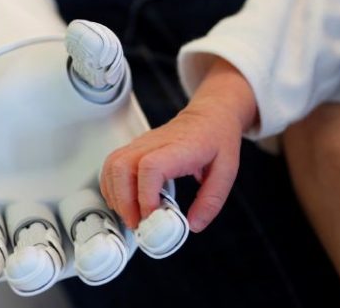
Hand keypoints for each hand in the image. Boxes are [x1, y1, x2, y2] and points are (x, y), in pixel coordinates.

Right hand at [100, 58, 257, 231]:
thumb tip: (193, 225)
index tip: (152, 215)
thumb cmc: (216, 138)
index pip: (151, 167)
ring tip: (131, 215)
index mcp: (181, 147)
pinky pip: (112, 166)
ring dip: (115, 196)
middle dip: (124, 201)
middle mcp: (155, 143)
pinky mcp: (134, 148)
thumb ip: (211, 201)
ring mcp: (141, 144)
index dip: (146, 195)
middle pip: (122, 167)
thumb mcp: (227, 172)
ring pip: (112, 166)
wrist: (210, 116)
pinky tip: (125, 202)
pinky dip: (112, 188)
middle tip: (137, 223)